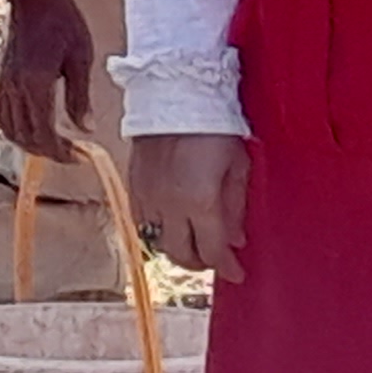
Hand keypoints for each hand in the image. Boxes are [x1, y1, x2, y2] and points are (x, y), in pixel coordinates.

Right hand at [0, 0, 97, 159]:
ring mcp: (3, 82)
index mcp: (35, 83)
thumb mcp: (80, 58)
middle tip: (69, 154)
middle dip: (46, 151)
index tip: (77, 157)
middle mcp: (14, 87)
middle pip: (23, 135)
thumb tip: (86, 129)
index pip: (43, 132)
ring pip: (7, 127)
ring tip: (50, 144)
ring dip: (27, 142)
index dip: (60, 152)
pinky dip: (9, 127)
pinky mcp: (0, 76)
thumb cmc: (63, 21)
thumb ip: (80, 97)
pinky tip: (26, 126)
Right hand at [132, 132, 249, 284]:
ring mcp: (148, 198)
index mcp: (200, 202)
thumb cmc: (214, 129)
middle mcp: (170, 207)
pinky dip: (158, 228)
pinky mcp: (133, 186)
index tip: (237, 274)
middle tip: (215, 258)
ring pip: (158, 241)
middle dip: (201, 263)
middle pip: (181, 255)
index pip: (213, 251)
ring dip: (178, 246)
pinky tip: (172, 221)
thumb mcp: (237, 167)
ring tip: (193, 238)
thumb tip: (236, 240)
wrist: (176, 98)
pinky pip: (142, 221)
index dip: (227, 268)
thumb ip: (235, 208)